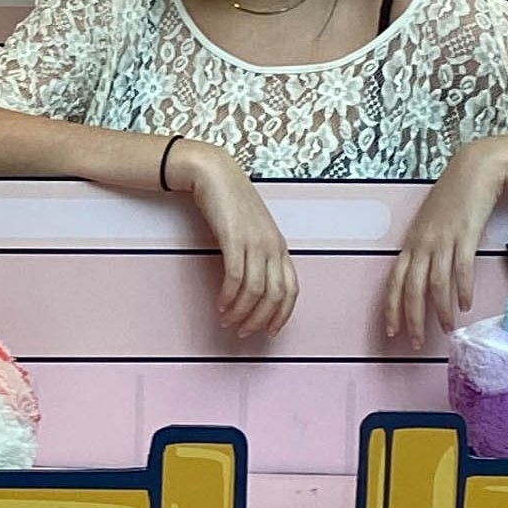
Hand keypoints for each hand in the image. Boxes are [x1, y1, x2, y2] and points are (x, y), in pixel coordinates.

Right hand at [169, 139, 298, 338]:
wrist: (216, 175)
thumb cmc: (232, 204)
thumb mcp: (253, 232)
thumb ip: (259, 255)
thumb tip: (256, 286)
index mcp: (280, 246)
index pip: (291, 290)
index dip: (282, 315)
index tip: (269, 331)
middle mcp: (272, 246)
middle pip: (275, 296)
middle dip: (259, 320)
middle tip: (243, 332)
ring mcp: (254, 242)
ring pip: (255, 291)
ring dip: (240, 312)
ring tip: (227, 321)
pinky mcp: (234, 239)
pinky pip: (234, 278)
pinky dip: (228, 297)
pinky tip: (220, 304)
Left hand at [384, 141, 507, 349]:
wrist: (473, 171)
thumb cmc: (452, 199)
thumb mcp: (431, 225)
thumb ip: (426, 249)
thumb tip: (425, 278)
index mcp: (411, 242)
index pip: (394, 281)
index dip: (391, 307)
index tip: (392, 331)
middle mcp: (423, 243)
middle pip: (412, 288)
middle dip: (413, 319)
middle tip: (417, 343)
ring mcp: (443, 239)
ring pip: (436, 283)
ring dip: (440, 310)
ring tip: (446, 328)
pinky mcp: (465, 235)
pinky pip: (461, 268)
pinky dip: (462, 289)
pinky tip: (464, 305)